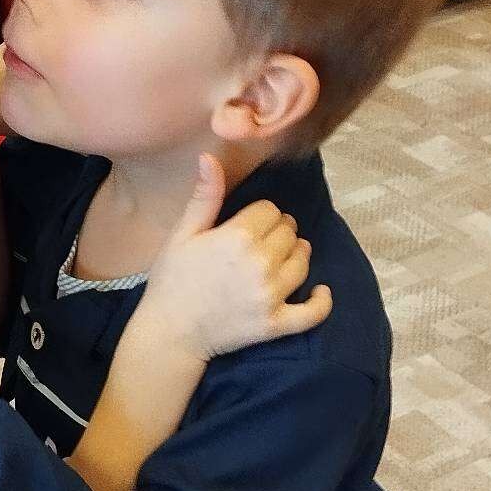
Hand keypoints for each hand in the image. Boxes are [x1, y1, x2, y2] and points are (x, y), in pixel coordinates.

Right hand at [133, 156, 331, 363]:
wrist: (169, 332)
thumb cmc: (172, 280)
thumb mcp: (182, 234)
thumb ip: (204, 196)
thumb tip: (210, 157)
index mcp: (238, 237)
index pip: (271, 211)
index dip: (260, 214)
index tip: (247, 223)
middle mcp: (261, 264)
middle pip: (289, 233)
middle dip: (279, 232)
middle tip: (262, 241)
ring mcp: (271, 296)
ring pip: (302, 262)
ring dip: (297, 255)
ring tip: (284, 257)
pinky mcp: (275, 324)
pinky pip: (312, 313)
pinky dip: (321, 301)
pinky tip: (320, 290)